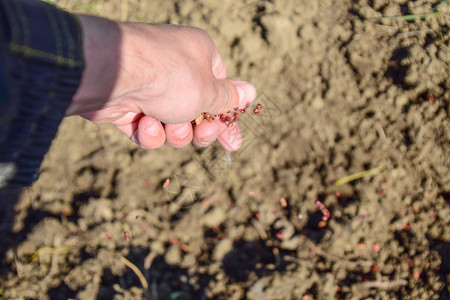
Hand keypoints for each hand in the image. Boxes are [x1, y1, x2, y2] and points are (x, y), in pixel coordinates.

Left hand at [67, 15, 255, 150]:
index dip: (226, 119)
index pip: (220, 92)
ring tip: (169, 125)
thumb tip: (251, 92)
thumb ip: (228, 99)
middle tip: (202, 134)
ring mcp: (150, 89)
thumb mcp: (208, 91)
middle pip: (197, 114)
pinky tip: (146, 124)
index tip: (232, 142)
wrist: (114, 74)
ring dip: (174, 132)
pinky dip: (149, 132)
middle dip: (199, 130)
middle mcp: (174, 71)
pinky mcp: (128, 107)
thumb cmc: (169, 76)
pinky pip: (148, 130)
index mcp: (199, 57)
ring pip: (172, 126)